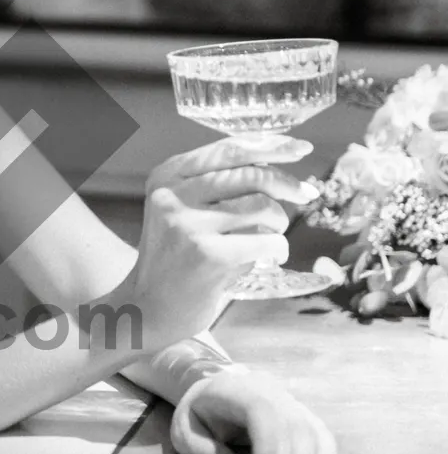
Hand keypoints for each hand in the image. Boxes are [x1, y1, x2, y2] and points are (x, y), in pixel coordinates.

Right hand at [130, 136, 319, 349]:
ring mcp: (189, 225)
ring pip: (262, 207)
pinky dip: (278, 248)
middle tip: (306, 194)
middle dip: (287, 184)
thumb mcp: (182, 209)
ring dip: (280, 221)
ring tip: (273, 235)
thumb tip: (277, 163)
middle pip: (250, 175)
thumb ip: (217, 184)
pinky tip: (270, 257)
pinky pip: (266, 242)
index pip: (228, 150)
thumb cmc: (177, 256)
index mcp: (167, 176)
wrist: (148, 307)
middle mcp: (173, 195)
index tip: (300, 148)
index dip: (271, 146)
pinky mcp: (208, 256)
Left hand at [170, 367, 337, 453]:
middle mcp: (270, 391)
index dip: (268, 446)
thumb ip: (202, 451)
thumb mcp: (184, 430)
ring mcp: (290, 401)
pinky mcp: (303, 415)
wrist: (218, 386)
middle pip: (290, 426)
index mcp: (237, 389)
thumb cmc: (200, 412)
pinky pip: (321, 435)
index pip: (261, 412)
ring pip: (309, 431)